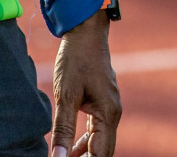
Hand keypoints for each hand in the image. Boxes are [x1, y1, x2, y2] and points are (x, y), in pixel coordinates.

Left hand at [52, 11, 120, 156]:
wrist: (86, 31)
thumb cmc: (76, 59)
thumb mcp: (65, 95)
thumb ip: (63, 129)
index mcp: (108, 114)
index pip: (100, 154)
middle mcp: (113, 113)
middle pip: (103, 151)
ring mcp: (109, 108)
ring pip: (100, 142)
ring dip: (84, 154)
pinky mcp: (102, 103)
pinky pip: (97, 130)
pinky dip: (84, 142)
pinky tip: (70, 147)